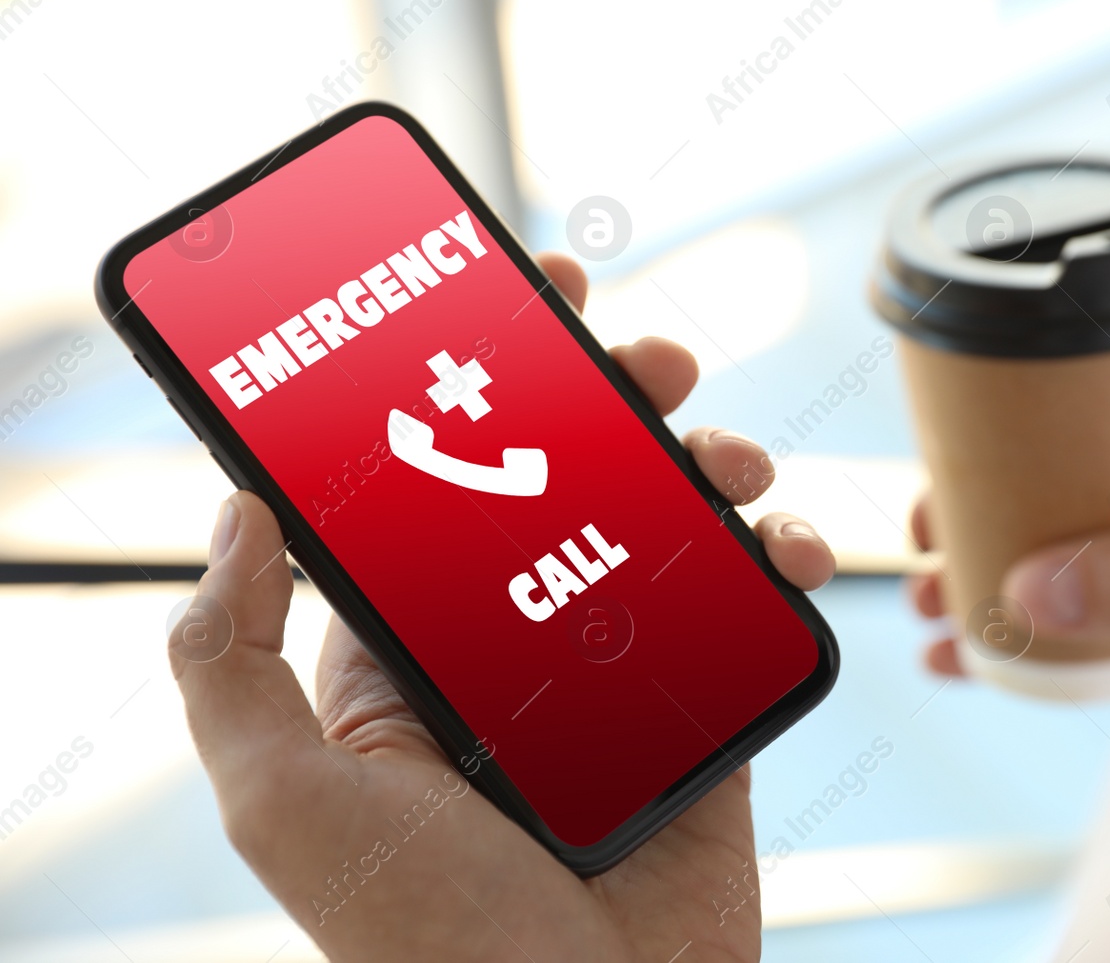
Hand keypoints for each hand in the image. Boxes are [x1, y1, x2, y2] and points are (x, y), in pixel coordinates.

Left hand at [174, 253, 833, 962]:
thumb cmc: (422, 940)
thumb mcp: (283, 800)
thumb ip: (231, 657)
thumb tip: (237, 504)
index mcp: (411, 656)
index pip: (444, 484)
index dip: (482, 384)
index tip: (527, 301)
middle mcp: (514, 654)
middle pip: (570, 484)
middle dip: (611, 401)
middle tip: (649, 360)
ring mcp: (618, 682)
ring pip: (668, 529)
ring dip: (705, 465)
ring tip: (728, 457)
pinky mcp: (704, 713)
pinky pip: (747, 608)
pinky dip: (779, 558)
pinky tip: (788, 544)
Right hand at [907, 373, 1109, 672]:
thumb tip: (1022, 594)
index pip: (1085, 393)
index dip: (995, 439)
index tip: (937, 485)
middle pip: (1052, 474)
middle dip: (970, 525)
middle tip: (920, 561)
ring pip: (1060, 538)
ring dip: (985, 579)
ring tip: (932, 618)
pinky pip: (1092, 596)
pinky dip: (1031, 629)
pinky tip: (976, 661)